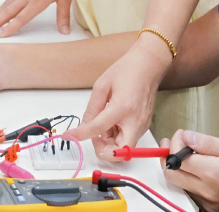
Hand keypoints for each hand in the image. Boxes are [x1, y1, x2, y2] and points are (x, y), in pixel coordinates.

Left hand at [71, 39, 171, 153]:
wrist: (149, 65)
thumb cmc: (127, 70)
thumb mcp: (102, 85)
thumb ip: (92, 108)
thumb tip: (85, 125)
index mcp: (122, 108)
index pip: (98, 129)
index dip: (81, 134)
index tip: (70, 136)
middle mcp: (135, 121)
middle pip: (120, 152)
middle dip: (104, 149)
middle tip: (94, 135)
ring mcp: (142, 125)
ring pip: (124, 148)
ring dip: (110, 141)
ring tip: (104, 120)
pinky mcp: (145, 125)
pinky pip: (129, 138)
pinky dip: (118, 135)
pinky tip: (113, 120)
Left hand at [160, 130, 218, 211]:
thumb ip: (210, 143)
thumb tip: (188, 136)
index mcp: (213, 174)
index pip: (178, 157)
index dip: (175, 142)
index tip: (182, 134)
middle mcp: (207, 191)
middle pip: (171, 175)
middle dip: (167, 156)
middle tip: (173, 142)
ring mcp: (209, 203)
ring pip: (180, 185)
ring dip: (177, 168)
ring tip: (184, 152)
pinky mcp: (213, 208)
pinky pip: (192, 193)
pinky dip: (189, 180)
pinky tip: (198, 168)